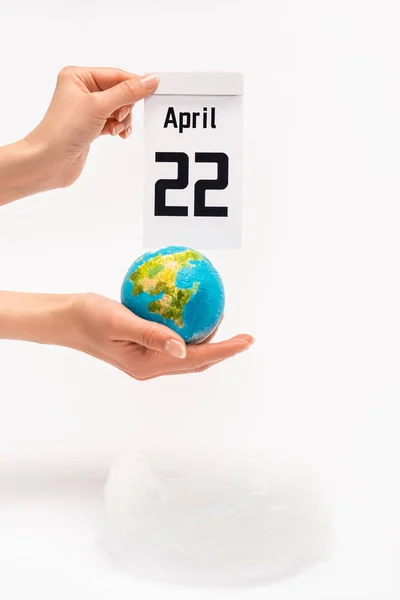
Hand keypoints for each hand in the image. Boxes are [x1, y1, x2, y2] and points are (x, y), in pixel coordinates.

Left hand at [25, 66, 158, 188]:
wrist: (50, 161)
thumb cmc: (64, 130)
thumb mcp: (99, 106)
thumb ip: (127, 92)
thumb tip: (149, 80)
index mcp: (78, 76)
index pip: (116, 75)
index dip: (134, 84)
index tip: (153, 90)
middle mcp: (81, 90)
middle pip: (119, 92)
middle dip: (125, 107)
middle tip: (120, 118)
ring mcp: (86, 109)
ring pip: (118, 108)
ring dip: (123, 119)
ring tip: (116, 129)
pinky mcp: (90, 126)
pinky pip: (113, 121)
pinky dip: (118, 127)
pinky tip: (117, 134)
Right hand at [67, 293, 253, 379]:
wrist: (66, 320)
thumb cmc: (88, 317)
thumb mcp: (118, 321)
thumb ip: (151, 334)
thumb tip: (184, 347)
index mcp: (147, 365)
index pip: (195, 358)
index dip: (225, 350)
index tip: (247, 340)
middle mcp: (150, 367)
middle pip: (196, 362)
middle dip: (224, 352)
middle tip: (246, 337)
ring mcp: (146, 361)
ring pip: (187, 356)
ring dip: (209, 345)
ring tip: (225, 327)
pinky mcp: (142, 350)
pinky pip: (174, 345)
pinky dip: (190, 336)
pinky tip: (194, 318)